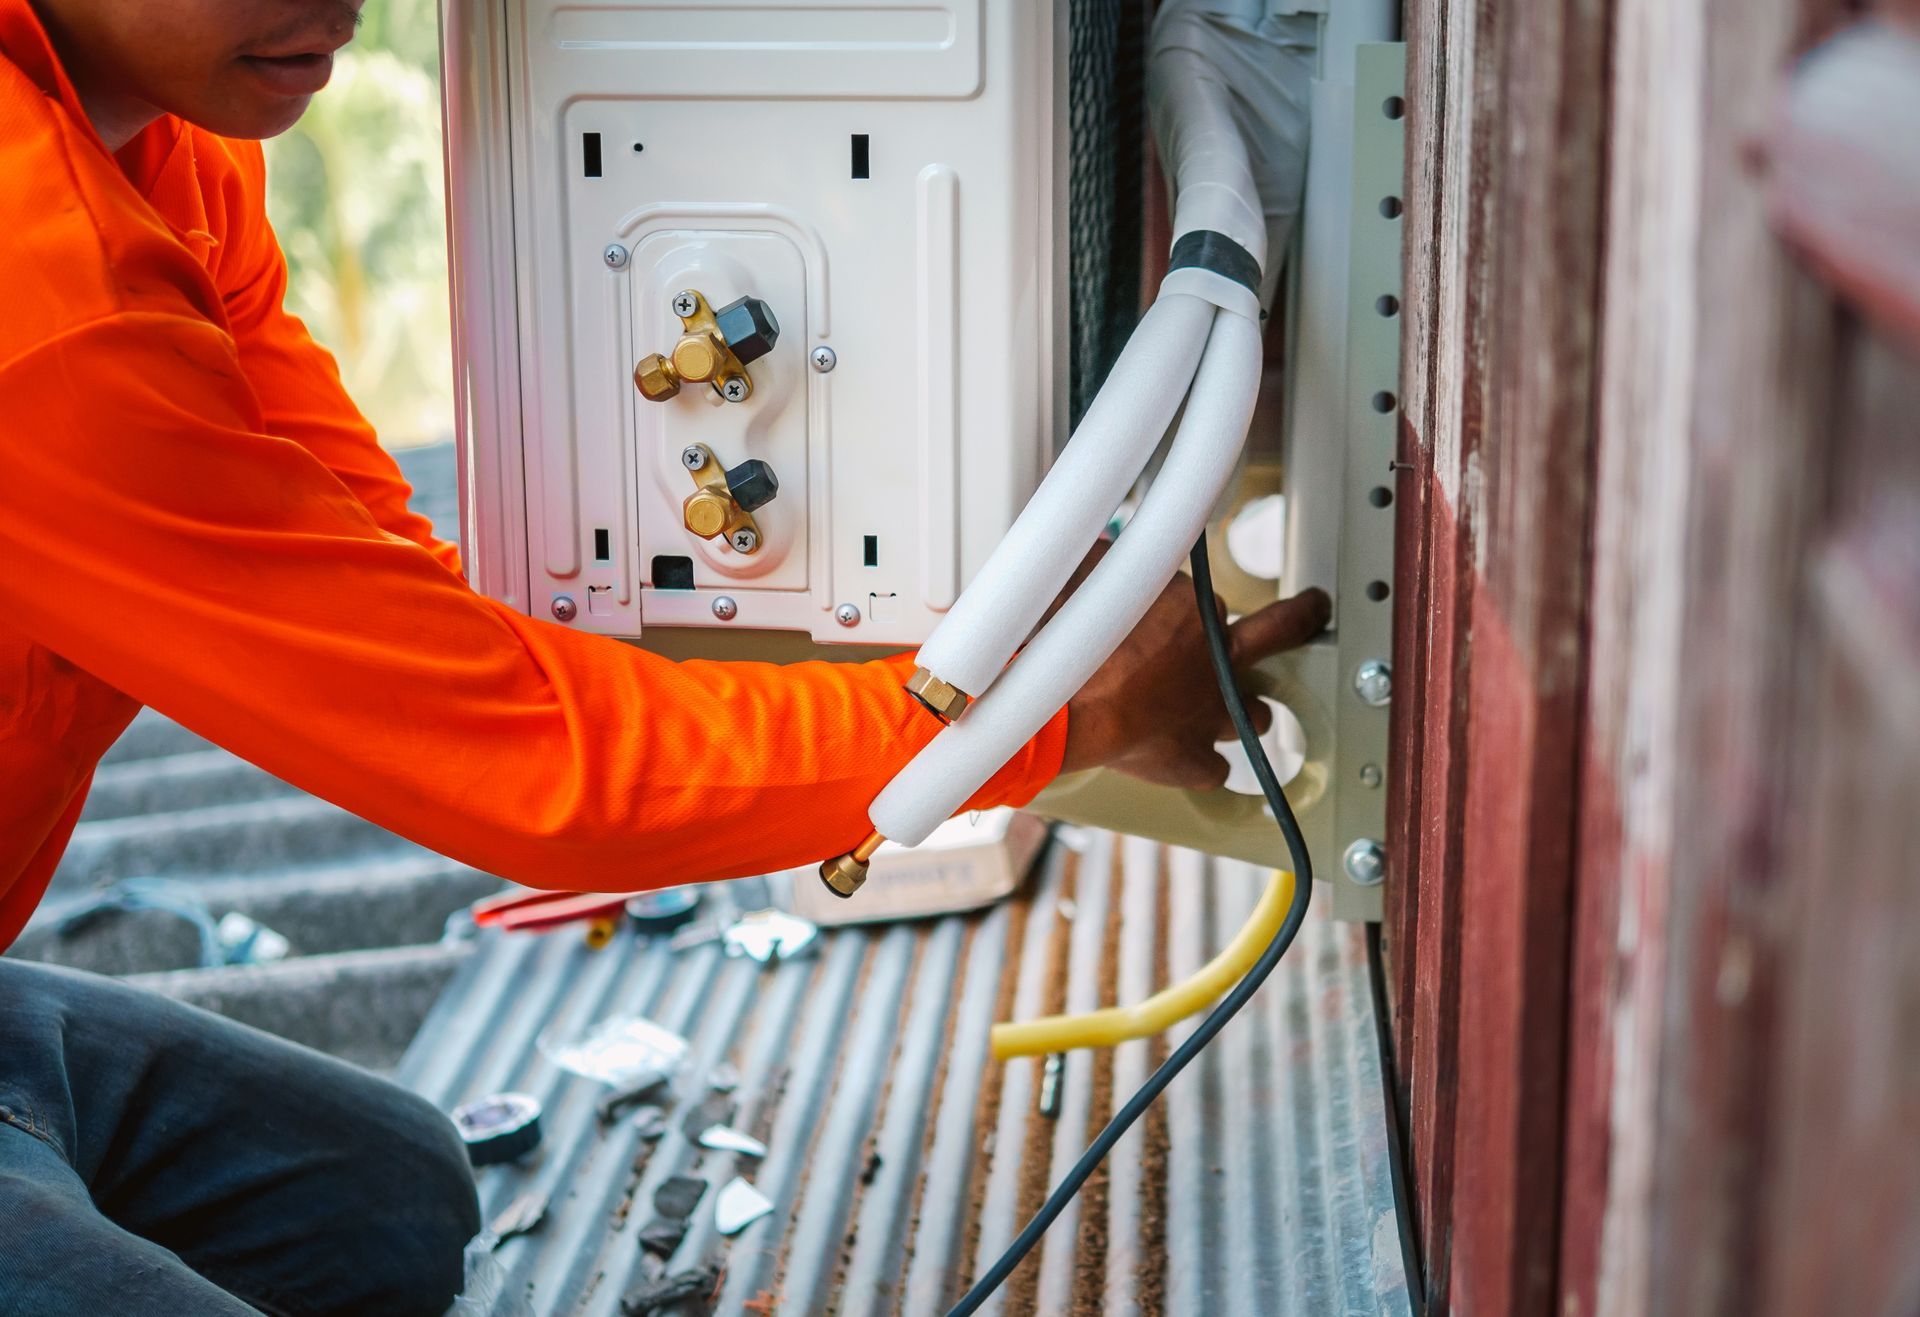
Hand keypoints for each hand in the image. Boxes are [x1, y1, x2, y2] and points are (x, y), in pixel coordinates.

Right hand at [1057, 545, 1330, 788]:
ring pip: (1258, 712)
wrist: (1063, 708)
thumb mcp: (1086, 575)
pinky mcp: (1193, 759)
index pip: (1213, 601)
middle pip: (1276, 632)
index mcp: (1193, 610)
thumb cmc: (1066, 641)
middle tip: (1312, 610)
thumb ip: (1110, 566)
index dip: (1198, 609)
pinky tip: (1187, 760)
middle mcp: (1216, 659)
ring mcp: (1212, 713)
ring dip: (1245, 709)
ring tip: (1231, 711)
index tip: (1201, 606)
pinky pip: (1215, 768)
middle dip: (1298, 619)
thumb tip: (1107, 555)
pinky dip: (1202, 764)